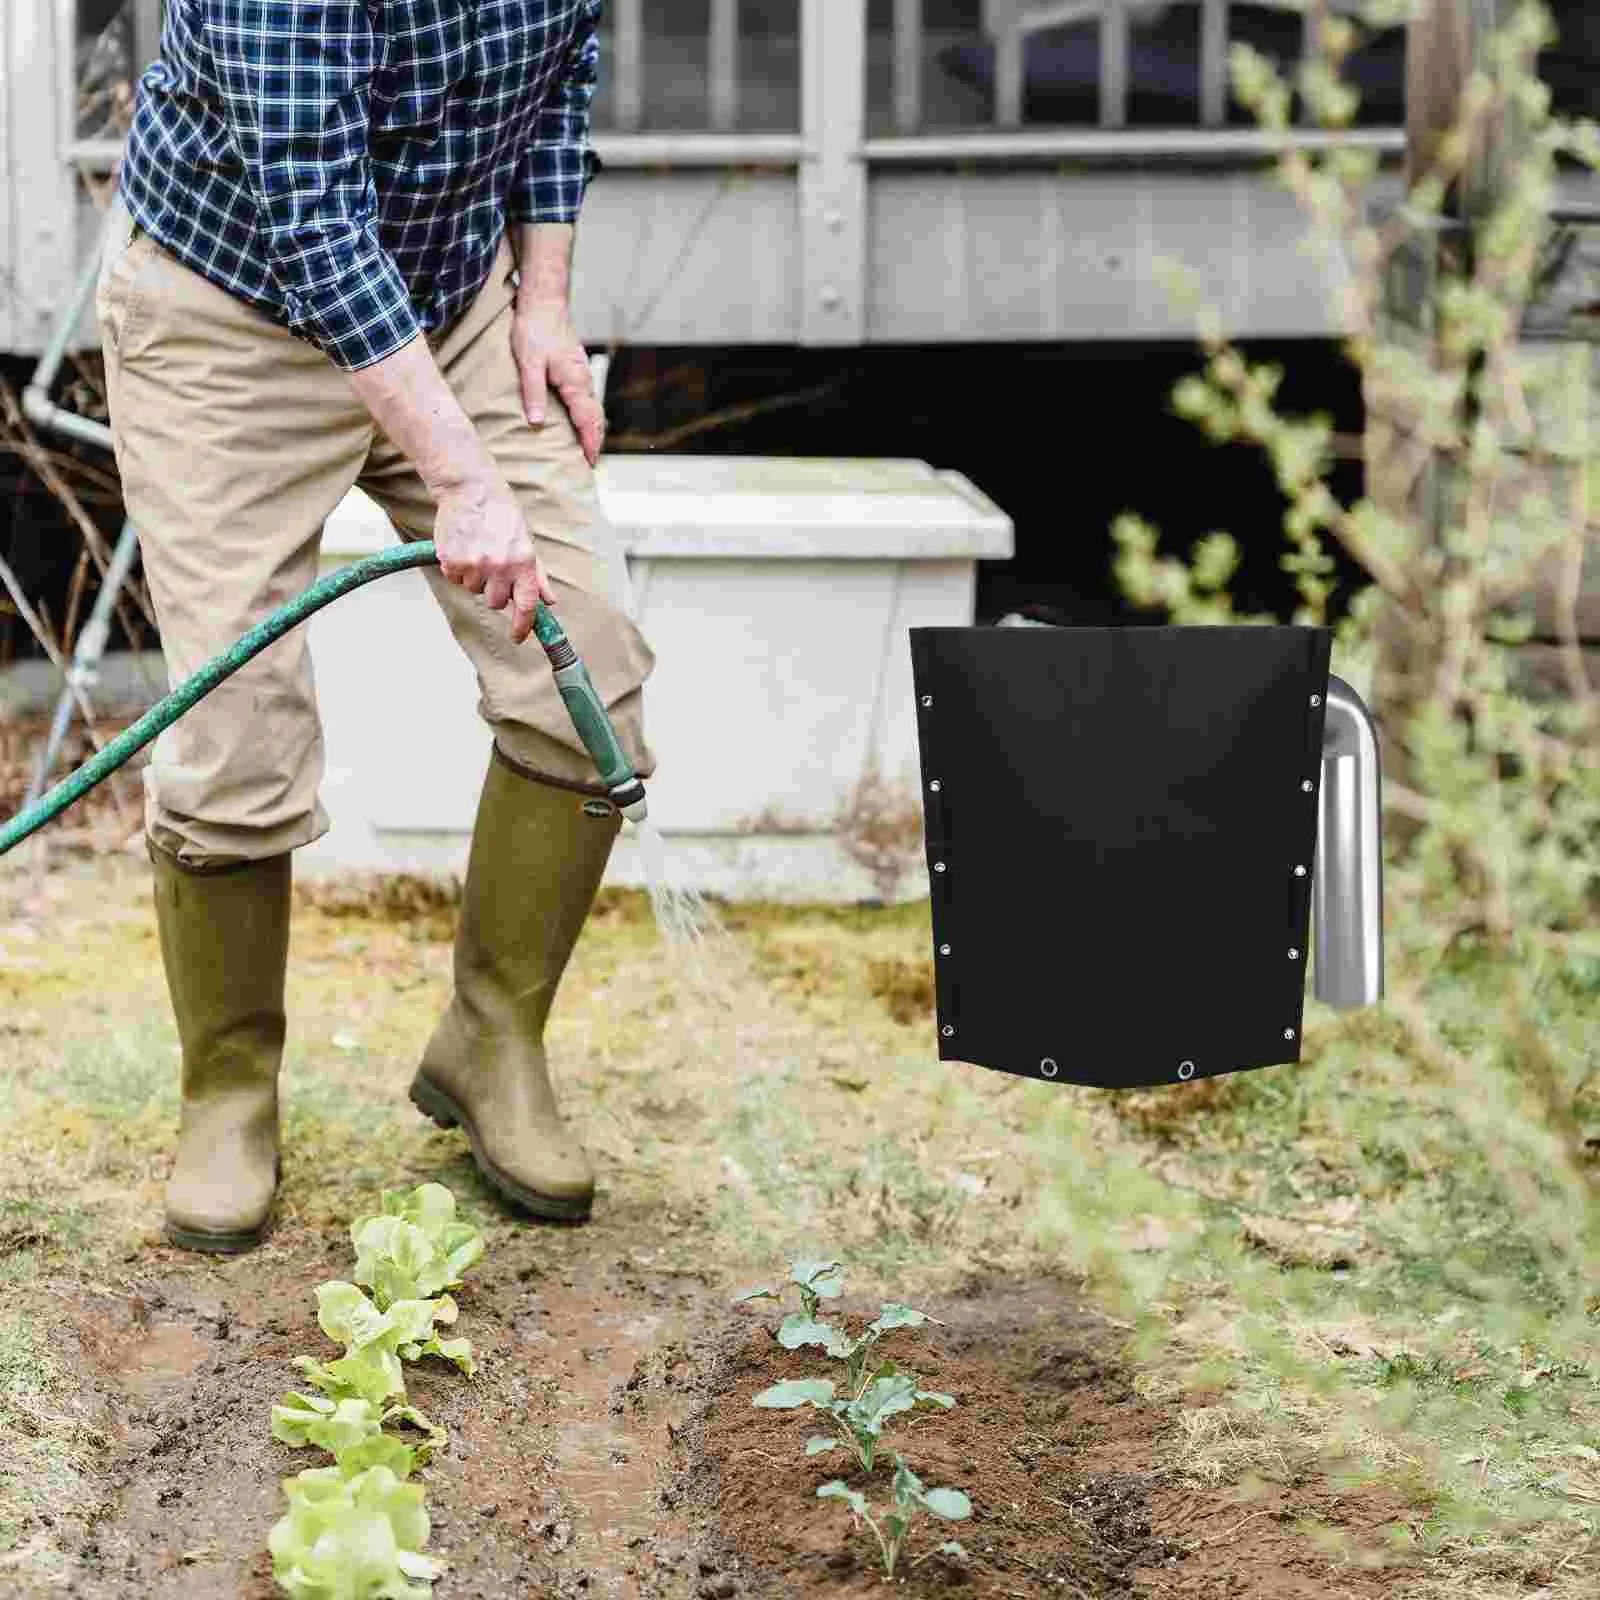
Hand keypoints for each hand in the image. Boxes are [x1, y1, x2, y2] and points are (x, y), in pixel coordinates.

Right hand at [434, 470, 555, 644]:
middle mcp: (500, 566)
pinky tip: (463, 547)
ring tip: (477, 550)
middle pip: (496, 602)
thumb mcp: (528, 541)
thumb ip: (537, 575)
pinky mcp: (451, 560)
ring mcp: (474, 564)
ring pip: (473, 590)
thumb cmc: (502, 513)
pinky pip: (454, 578)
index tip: (518, 636)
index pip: (527, 605)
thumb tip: (550, 601)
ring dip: (474, 577)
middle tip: (493, 567)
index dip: (522, 626)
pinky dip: (456, 568)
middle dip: (495, 591)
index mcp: (523, 562)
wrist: (470, 489)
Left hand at [512, 300, 605, 466]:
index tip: (590, 463)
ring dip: (592, 429)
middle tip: (590, 463)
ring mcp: (582, 373)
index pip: (588, 421)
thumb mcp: (528, 362)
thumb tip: (537, 422)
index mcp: (574, 382)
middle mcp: (583, 380)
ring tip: (586, 447)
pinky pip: (587, 398)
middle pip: (596, 417)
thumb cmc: (535, 328)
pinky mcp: (576, 368)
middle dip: (595, 441)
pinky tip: (578, 420)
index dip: (590, 444)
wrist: (544, 301)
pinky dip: (587, 414)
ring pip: (593, 407)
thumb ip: (533, 393)